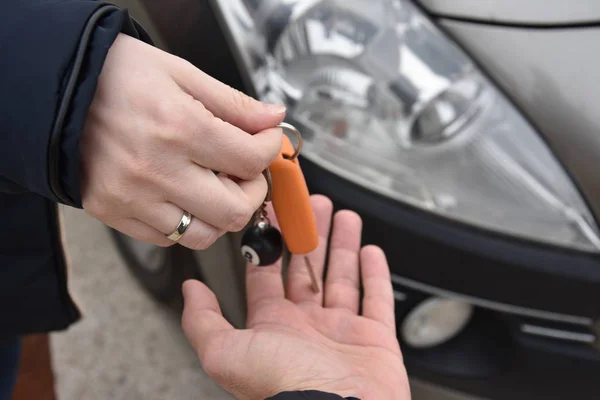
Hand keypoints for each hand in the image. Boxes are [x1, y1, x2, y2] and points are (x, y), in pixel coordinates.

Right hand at [80, 34, 284, 249]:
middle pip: (234, 211)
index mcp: (178, 127)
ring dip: (220, 214)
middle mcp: (156, 170)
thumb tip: (273, 120)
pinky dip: (185, 222)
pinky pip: (167, 239)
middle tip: (245, 171)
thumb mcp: (182, 74)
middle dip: (253, 191)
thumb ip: (234, 104)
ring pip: (202, 236)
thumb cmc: (116, 76)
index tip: (266, 141)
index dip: (270, 150)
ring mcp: (132, 197)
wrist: (51, 88)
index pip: (250, 160)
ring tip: (214, 187)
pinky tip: (181, 195)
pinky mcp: (112, 212)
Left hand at [182, 195, 409, 399]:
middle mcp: (308, 327)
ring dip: (343, 245)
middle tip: (314, 206)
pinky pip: (377, 299)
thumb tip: (190, 290)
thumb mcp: (227, 352)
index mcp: (274, 326)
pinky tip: (371, 251)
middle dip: (311, 235)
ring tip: (345, 216)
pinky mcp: (376, 340)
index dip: (270, 243)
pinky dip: (376, 275)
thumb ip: (203, 321)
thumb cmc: (284, 386)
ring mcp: (343, 332)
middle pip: (308, 269)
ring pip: (342, 278)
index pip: (269, 275)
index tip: (275, 215)